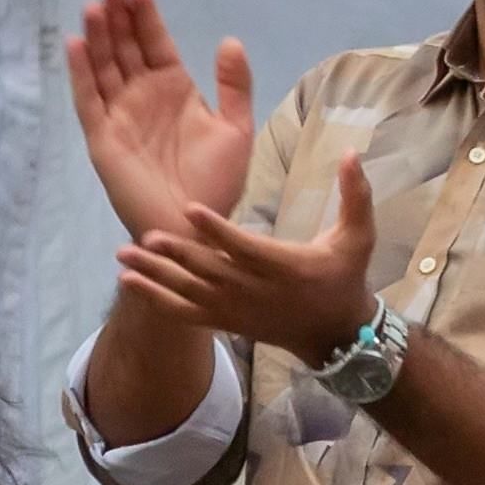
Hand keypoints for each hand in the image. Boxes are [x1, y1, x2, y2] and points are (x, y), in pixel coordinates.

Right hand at [67, 0, 254, 235]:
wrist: (195, 224)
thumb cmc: (216, 181)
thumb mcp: (235, 127)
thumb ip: (233, 85)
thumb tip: (229, 41)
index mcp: (174, 90)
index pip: (155, 43)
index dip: (145, 16)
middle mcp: (143, 97)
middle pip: (125, 48)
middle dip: (118, 17)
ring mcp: (120, 115)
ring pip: (104, 67)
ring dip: (97, 37)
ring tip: (94, 6)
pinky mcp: (103, 137)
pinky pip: (89, 99)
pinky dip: (81, 72)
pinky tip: (75, 44)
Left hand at [115, 161, 381, 361]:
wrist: (334, 333)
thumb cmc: (344, 276)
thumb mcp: (360, 236)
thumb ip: (355, 195)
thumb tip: (349, 152)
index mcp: (286, 267)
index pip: (245, 247)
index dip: (216, 230)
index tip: (189, 208)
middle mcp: (256, 291)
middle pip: (210, 271)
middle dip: (177, 253)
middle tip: (145, 234)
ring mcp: (236, 309)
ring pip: (189, 291)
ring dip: (156, 274)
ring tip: (124, 254)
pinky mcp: (224, 322)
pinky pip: (183, 312)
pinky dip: (155, 298)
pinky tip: (128, 281)